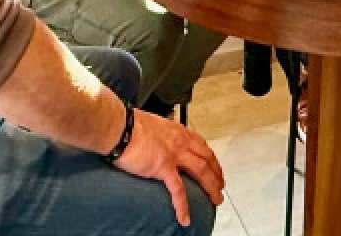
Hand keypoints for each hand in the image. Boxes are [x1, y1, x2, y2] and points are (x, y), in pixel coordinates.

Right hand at [114, 110, 224, 226]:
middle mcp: (181, 141)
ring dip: (211, 187)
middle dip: (217, 174)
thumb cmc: (129, 125)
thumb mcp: (153, 125)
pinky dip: (182, 205)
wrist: (119, 127)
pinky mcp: (162, 167)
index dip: (211, 158)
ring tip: (216, 200)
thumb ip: (160, 135)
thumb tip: (157, 143)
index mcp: (178, 131)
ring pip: (201, 172)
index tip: (215, 167)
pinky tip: (185, 217)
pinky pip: (177, 190)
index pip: (202, 145)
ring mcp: (174, 154)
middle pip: (207, 159)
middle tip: (221, 187)